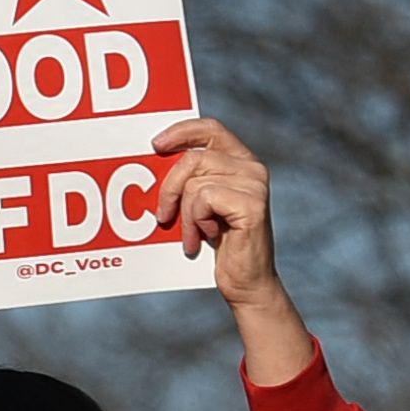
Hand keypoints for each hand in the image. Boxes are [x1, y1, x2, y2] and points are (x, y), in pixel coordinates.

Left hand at [146, 118, 316, 386]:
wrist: (244, 282)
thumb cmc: (217, 242)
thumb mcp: (199, 204)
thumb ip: (189, 177)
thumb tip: (154, 155)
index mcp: (241, 161)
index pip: (211, 128)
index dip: (181, 131)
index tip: (155, 145)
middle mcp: (252, 168)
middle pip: (193, 158)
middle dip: (170, 188)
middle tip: (163, 217)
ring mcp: (255, 185)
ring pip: (195, 182)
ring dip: (184, 214)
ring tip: (192, 235)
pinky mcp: (252, 204)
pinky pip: (204, 199)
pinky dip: (196, 221)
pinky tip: (206, 238)